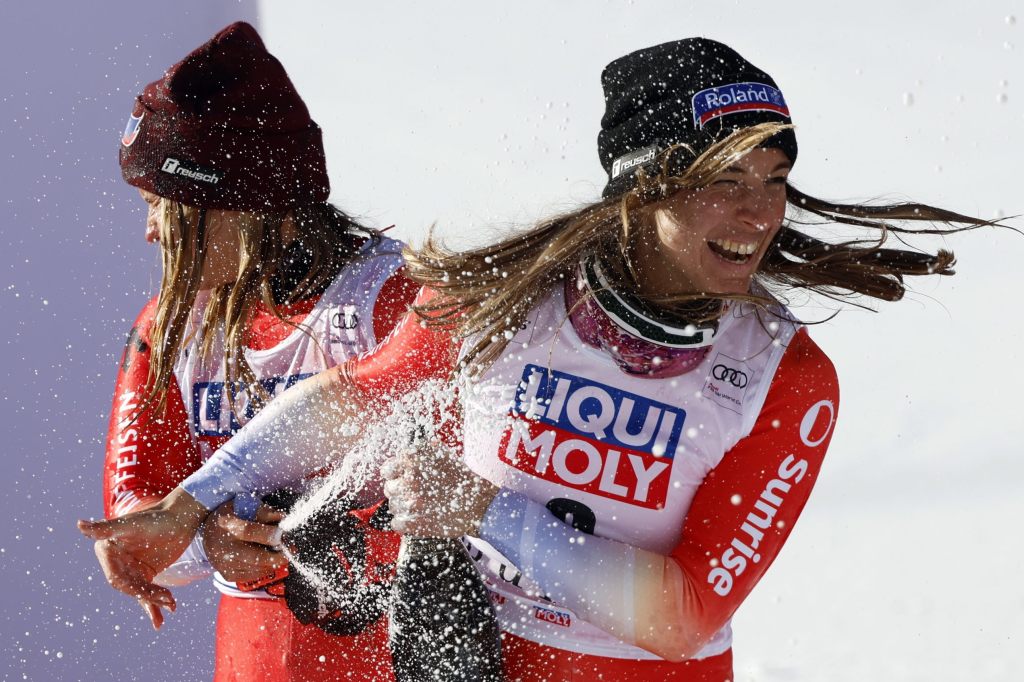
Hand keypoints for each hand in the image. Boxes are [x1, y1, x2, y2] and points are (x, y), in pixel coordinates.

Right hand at [78, 487, 208, 628]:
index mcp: (107, 551)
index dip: (130, 588)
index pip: (115, 578)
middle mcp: (116, 561)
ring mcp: (131, 568)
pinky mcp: (145, 573)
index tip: (146, 592)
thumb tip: (79, 525)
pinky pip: (148, 592)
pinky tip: (167, 613)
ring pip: (139, 592)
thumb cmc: (156, 517)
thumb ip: (106, 528)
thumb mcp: (132, 524)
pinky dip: (157, 603)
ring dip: (154, 601)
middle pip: (129, 588)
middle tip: (166, 597)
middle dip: (147, 595)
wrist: (181, 517)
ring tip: (171, 604)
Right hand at [202, 501, 287, 583]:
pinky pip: (253, 576)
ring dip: (273, 562)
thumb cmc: (232, 517)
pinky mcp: (228, 574)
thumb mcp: (244, 506)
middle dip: (277, 555)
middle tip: (291, 550)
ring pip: (256, 568)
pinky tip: (268, 560)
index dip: (269, 534)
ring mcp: (224, 564)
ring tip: (279, 552)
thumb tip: (283, 518)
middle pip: (255, 557)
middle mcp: (223, 548)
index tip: (284, 534)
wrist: (209, 533)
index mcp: (227, 526)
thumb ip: (264, 512)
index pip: (249, 531)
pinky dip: (264, 569)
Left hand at [382, 444, 497, 537]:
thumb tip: (400, 458)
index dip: (396, 474)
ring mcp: (411, 504)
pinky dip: (405, 522)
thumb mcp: (440, 453)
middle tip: (416, 492)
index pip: (387, 469)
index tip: (403, 478)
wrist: (479, 503)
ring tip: (421, 505)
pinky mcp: (414, 524)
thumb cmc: (461, 477)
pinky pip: (396, 523)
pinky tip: (418, 517)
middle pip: (389, 488)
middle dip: (400, 490)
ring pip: (393, 506)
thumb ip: (417, 452)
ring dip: (404, 506)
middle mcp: (409, 480)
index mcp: (413, 460)